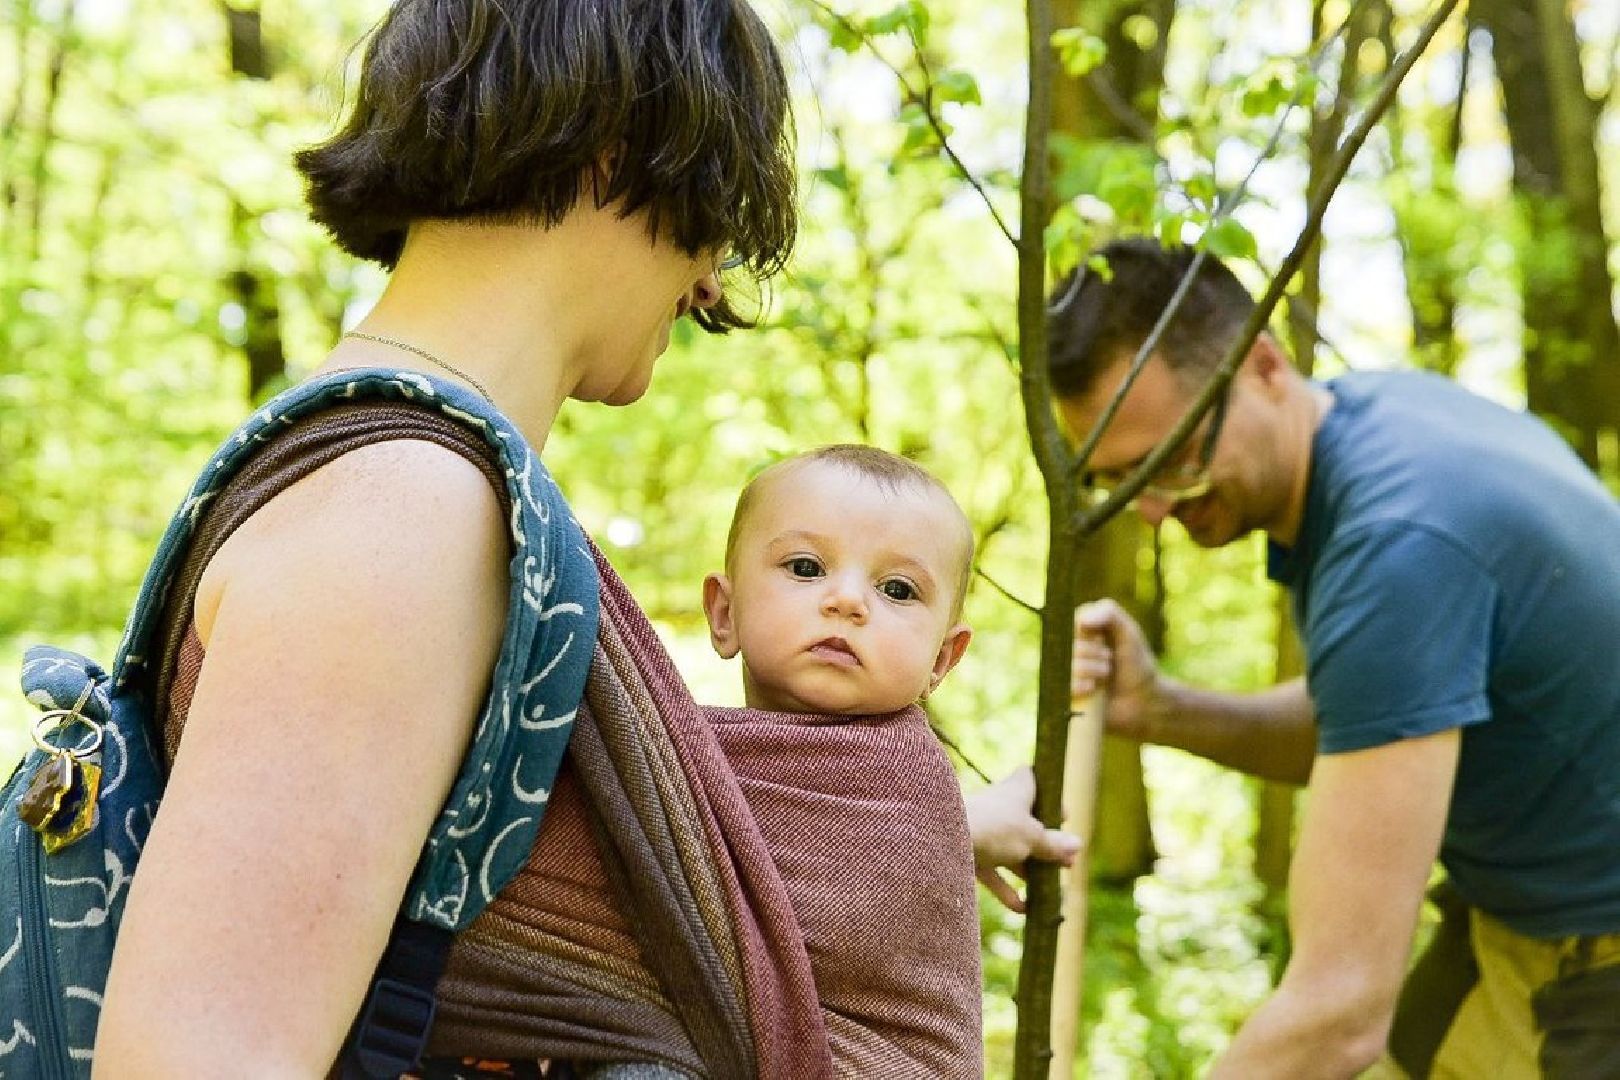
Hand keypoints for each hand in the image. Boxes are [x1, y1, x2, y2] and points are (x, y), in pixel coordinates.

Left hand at [964, 766, 1081, 912]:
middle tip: (1067, 863)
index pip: (1034, 780)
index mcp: (1017, 789)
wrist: (943, 840)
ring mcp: (984, 829)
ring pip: (1011, 849)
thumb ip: (1053, 844)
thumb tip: (1077, 844)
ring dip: (1029, 868)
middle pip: (1027, 822)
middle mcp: (1000, 805)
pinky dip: (1006, 889)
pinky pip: (993, 871)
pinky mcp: (970, 852)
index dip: (1049, 795)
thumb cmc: (995, 828)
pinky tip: (1024, 910)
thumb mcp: (1032, 837)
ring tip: (1051, 888)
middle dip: (1046, 844)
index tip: (1063, 815)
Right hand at [1072, 599, 1163, 742]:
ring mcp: (1066, 673)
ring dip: (1091, 669)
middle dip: (1093, 652)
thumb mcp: (1128, 631)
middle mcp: (1069, 651)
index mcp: (1079, 631)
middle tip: (1110, 658)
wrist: (1144, 700)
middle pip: (1067, 644)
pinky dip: (1079, 686)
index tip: (1101, 637)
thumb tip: (1080, 621)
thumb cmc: (1136, 663)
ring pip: (1066, 665)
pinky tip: (1092, 688)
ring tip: (1106, 676)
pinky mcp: (1066, 694)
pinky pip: (1062, 686)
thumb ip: (1108, 613)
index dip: (1085, 632)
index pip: (1067, 623)